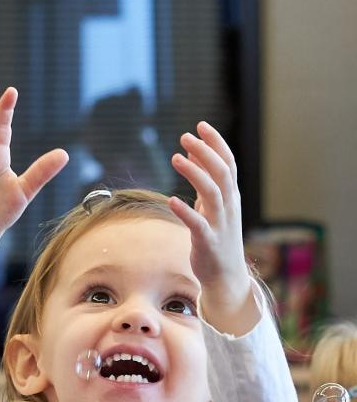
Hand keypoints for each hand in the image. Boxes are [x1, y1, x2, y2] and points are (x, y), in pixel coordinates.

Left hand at [168, 122, 253, 329]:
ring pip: (212, 192)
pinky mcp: (208, 243)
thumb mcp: (212, 206)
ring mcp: (220, 224)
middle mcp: (229, 206)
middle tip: (185, 136)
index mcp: (231, 196)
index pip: (228, 162)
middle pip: (222, 172)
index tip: (199, 125)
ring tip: (175, 158)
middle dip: (205, 152)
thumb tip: (193, 154)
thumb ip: (205, 181)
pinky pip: (198, 225)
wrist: (225, 276)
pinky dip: (186, 212)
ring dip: (195, 173)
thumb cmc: (217, 238)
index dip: (215, 143)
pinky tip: (172, 200)